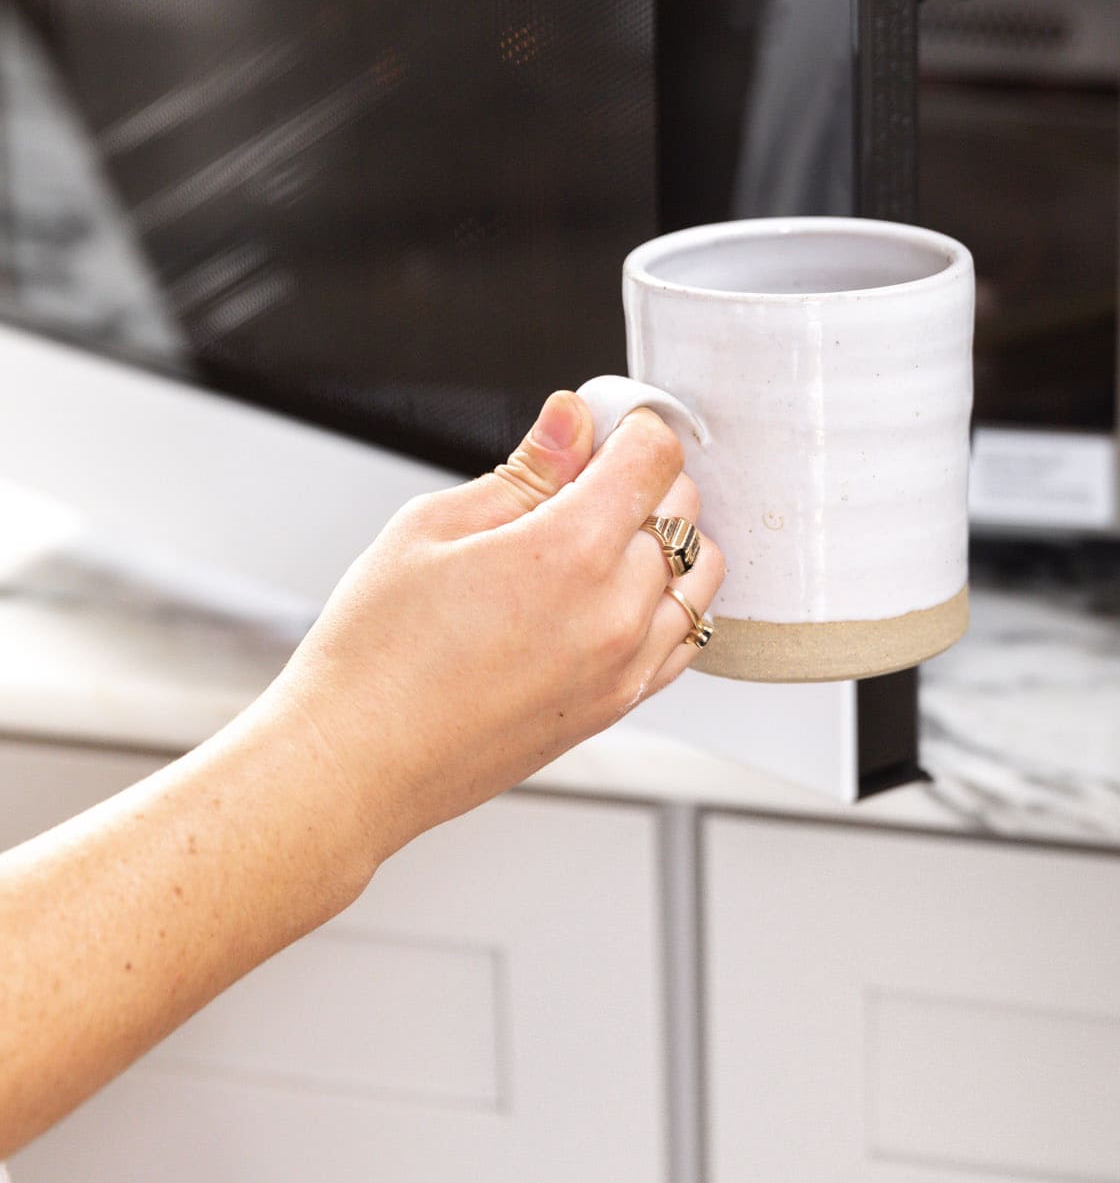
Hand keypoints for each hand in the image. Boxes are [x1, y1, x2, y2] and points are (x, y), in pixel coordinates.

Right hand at [260, 389, 724, 864]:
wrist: (358, 760)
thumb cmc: (377, 654)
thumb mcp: (434, 528)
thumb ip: (524, 471)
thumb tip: (571, 422)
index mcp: (571, 552)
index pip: (654, 457)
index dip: (629, 427)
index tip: (603, 426)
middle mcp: (615, 611)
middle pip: (683, 510)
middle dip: (643, 478)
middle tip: (581, 478)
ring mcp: (624, 667)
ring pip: (699, 574)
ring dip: (667, 540)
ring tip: (599, 537)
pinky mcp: (617, 706)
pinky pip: (684, 637)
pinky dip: (669, 601)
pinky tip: (616, 593)